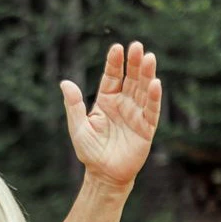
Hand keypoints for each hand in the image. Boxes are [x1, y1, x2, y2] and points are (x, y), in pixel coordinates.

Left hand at [60, 42, 162, 188]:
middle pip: (131, 79)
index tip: (117, 48)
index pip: (112, 77)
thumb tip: (64, 82)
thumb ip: (73, 105)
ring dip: (147, 75)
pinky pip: (151, 110)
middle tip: (138, 46)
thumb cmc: (90, 151)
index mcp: (106, 101)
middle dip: (135, 63)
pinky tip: (156, 83)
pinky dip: (154, 98)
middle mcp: (123, 104)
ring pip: (143, 91)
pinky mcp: (146, 128)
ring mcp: (136, 115)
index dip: (115, 63)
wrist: (103, 175)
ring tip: (150, 58)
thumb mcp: (78, 127)